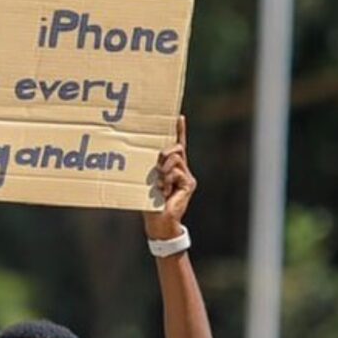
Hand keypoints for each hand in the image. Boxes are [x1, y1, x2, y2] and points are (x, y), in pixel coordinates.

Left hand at [144, 115, 195, 239]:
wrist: (158, 221)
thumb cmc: (149, 202)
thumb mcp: (148, 180)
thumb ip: (152, 167)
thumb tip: (154, 157)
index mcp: (171, 166)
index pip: (177, 144)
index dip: (178, 130)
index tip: (178, 116)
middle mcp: (181, 169)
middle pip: (177, 148)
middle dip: (165, 152)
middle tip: (157, 165)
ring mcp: (186, 176)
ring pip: (175, 158)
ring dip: (163, 168)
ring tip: (160, 183)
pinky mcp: (189, 183)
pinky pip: (177, 171)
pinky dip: (167, 179)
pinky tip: (165, 191)